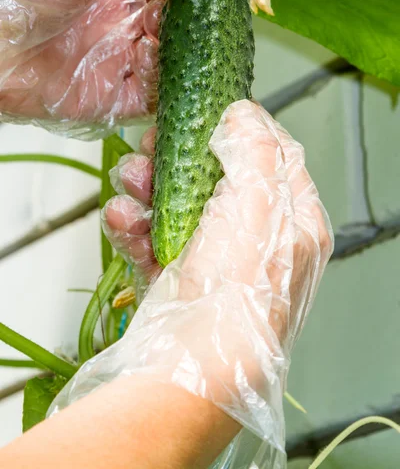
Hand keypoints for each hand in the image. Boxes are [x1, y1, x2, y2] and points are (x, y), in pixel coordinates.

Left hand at [0, 0, 217, 136]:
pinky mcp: (113, 98)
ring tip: (154, 31)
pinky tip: (144, 55)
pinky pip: (152, 94)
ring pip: (171, 61)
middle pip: (178, 25)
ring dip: (174, 47)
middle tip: (190, 8)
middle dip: (189, 17)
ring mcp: (121, 62)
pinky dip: (158, 78)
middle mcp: (124, 24)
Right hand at [50, 100, 332, 457]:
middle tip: (154, 144)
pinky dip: (134, 225)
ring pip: (178, 204)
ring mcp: (215, 259)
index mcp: (293, 221)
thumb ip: (256, 150)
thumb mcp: (256, 205)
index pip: (277, 156)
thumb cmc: (236, 291)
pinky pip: (153, 237)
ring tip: (130, 183)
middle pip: (217, 176)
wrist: (192, 367)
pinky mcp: (178, 277)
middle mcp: (257, 239)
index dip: (241, 129)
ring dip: (148, 188)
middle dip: (179, 158)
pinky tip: (122, 220)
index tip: (209, 114)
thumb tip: (244, 114)